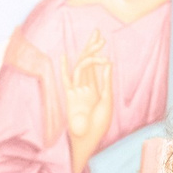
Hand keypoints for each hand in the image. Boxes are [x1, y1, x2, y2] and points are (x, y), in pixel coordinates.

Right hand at [65, 30, 112, 172]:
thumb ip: (106, 82)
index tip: (101, 40)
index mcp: (95, 89)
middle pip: (88, 62)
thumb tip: (108, 63)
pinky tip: (64, 57)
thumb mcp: (107, 101)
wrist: (88, 139)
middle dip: (92, 47)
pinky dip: (64, 69)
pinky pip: (66, 80)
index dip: (98, 53)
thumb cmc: (98, 125)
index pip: (96, 66)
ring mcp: (77, 91)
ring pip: (81, 67)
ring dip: (89, 55)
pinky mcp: (70, 96)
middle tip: (98, 33)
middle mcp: (85, 87)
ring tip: (98, 44)